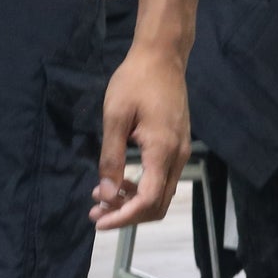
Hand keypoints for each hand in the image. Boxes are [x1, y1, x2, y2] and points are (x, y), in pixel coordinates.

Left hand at [91, 44, 191, 230]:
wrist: (162, 56)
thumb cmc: (135, 81)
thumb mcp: (115, 117)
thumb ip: (111, 158)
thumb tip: (107, 194)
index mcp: (162, 150)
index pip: (147, 200)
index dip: (123, 217)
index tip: (99, 221)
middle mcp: (178, 156)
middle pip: (157, 205)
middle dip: (127, 215)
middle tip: (96, 212)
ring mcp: (181, 152)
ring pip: (160, 195)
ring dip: (133, 203)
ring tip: (102, 197)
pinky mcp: (178, 146)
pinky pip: (162, 180)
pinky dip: (141, 189)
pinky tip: (120, 181)